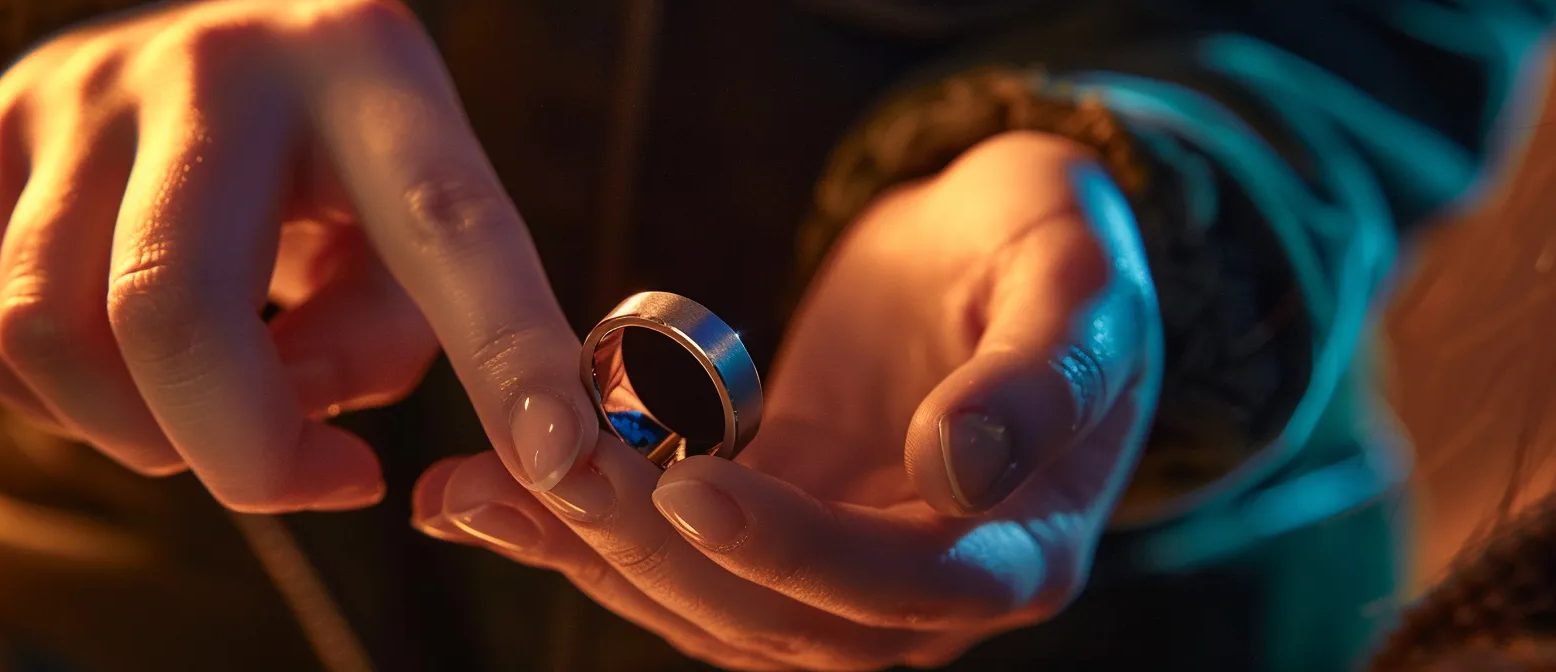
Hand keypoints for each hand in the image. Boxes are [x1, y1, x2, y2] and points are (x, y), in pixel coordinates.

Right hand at [0, 0, 600, 511]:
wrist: (199, 48)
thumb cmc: (334, 169)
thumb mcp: (404, 237)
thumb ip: (380, 345)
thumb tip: (289, 437)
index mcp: (367, 63)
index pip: (445, 219)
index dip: (503, 349)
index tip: (558, 456)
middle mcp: (213, 60)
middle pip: (173, 309)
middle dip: (242, 452)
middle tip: (317, 476)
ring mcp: (81, 88)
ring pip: (52, 335)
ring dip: (142, 435)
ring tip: (222, 408)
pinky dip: (73, 407)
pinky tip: (141, 370)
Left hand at [414, 132, 1163, 669]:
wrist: (1009, 247)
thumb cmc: (1064, 251)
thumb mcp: (1075, 286)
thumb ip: (1036, 383)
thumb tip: (961, 470)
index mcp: (1020, 552)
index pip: (898, 587)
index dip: (793, 552)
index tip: (691, 488)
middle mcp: (925, 590)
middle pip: (776, 617)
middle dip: (650, 551)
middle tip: (546, 465)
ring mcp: (839, 568)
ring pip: (703, 604)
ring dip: (589, 552)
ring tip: (480, 487)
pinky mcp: (772, 527)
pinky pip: (673, 554)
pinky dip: (581, 529)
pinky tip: (484, 491)